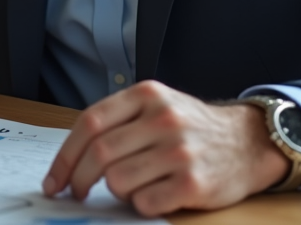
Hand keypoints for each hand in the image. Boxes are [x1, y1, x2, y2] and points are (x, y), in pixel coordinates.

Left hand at [42, 81, 289, 215]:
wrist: (247, 142)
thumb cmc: (192, 128)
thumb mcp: (157, 105)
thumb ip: (120, 120)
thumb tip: (72, 158)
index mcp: (147, 95)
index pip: (90, 123)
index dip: (65, 155)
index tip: (53, 180)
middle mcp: (163, 118)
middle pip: (100, 153)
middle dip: (79, 180)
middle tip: (75, 192)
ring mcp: (180, 150)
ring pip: (118, 181)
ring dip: (115, 191)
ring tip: (133, 185)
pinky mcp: (194, 183)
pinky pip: (144, 202)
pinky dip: (140, 204)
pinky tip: (154, 195)